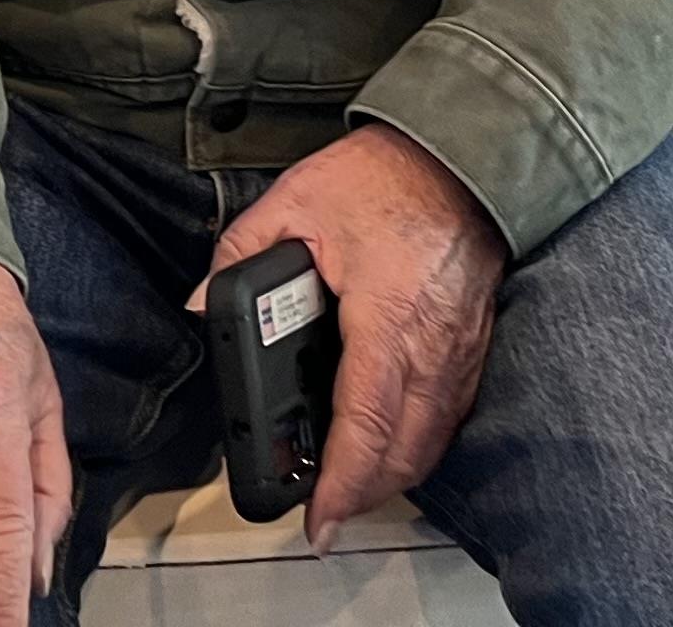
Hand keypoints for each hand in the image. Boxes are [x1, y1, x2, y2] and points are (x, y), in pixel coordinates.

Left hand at [192, 123, 503, 546]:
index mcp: (385, 316)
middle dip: (364, 495)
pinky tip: (390, 439)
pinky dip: (421, 441)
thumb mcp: (295, 201)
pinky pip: (451, 413)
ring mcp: (461, 350)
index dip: (342, 483)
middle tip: (325, 511)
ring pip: (432, 441)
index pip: (366, 422)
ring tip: (351, 484)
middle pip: (404, 451)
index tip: (319, 522)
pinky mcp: (475, 343)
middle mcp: (432, 346)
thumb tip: (198, 303)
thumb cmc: (382, 176)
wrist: (460, 150)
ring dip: (393, 474)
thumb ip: (240, 254)